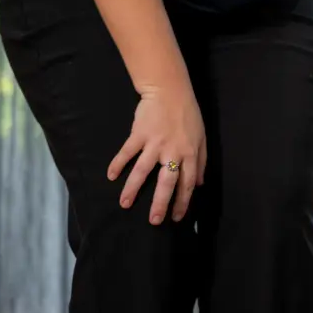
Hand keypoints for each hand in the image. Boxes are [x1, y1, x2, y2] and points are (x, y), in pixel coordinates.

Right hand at [109, 84, 206, 223]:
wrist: (170, 91)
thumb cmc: (188, 115)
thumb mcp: (201, 137)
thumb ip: (200, 161)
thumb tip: (199, 184)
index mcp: (190, 153)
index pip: (186, 183)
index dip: (182, 202)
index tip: (176, 218)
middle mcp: (172, 151)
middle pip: (166, 182)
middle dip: (160, 204)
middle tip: (154, 221)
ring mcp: (154, 143)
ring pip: (142, 171)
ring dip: (132, 189)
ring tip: (124, 204)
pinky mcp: (139, 135)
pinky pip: (127, 153)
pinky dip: (117, 164)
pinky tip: (111, 176)